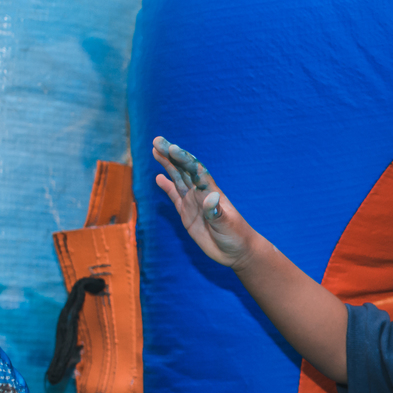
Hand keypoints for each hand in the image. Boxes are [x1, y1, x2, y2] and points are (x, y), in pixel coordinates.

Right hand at [152, 137, 257, 268]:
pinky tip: (159, 178)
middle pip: (184, 170)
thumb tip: (210, 198)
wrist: (237, 251)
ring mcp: (193, 202)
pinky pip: (175, 197)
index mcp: (211, 192)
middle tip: (157, 141)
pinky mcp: (187, 214)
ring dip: (167, 166)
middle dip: (171, 156)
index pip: (196, 171)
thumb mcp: (227, 224)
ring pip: (177, 179)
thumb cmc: (236, 235)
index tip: (172, 148)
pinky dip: (167, 187)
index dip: (184, 159)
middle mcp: (201, 193)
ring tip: (155, 150)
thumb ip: (216, 212)